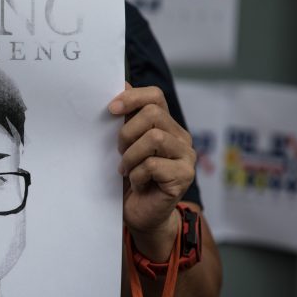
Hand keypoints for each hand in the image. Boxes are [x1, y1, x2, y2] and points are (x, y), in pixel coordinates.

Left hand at [109, 83, 195, 260]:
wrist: (141, 214)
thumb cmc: (131, 178)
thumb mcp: (124, 145)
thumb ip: (126, 118)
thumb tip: (121, 82)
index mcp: (166, 125)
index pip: (155, 96)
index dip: (132, 98)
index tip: (110, 110)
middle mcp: (181, 137)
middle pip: (153, 114)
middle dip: (127, 132)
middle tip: (119, 152)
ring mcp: (186, 156)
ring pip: (154, 138)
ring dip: (131, 156)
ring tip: (127, 170)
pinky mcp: (184, 176)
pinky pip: (153, 165)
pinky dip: (138, 175)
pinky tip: (138, 184)